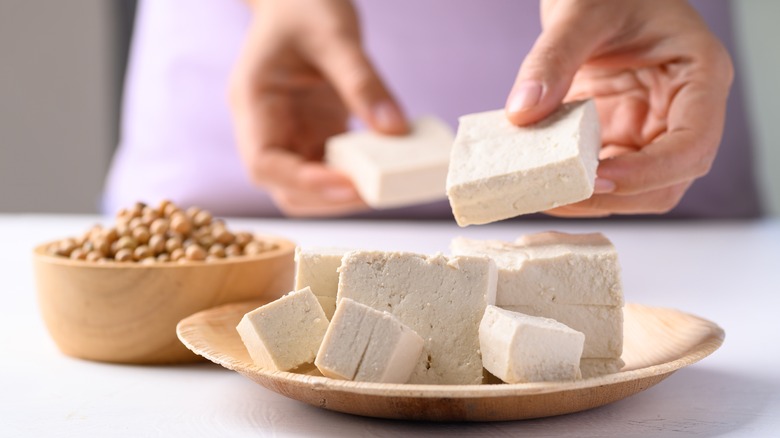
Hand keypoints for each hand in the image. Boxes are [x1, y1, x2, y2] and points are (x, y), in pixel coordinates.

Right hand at [229, 0, 407, 216]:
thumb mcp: (335, 35)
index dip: (303, 183)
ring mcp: (288, 135)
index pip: (263, 163)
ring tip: (384, 184)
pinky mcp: (313, 136)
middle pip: (284, 188)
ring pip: (307, 189)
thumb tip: (395, 131)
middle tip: (376, 191)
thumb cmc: (306, 7)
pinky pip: (331, 170)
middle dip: (327, 198)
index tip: (347, 185)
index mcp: (253, 101)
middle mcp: (265, 127)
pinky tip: (385, 169)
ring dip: (343, 194)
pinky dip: (356, 177)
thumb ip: (363, 82)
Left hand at [505, 0, 732, 216]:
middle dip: (612, 196)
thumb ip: (553, 58)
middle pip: (666, 183)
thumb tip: (522, 113)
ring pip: (632, 191)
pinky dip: (571, 186)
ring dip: (587, 200)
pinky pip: (601, 177)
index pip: (692, 145)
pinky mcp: (618, 138)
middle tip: (555, 195)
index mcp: (700, 77)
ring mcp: (650, 131)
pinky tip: (537, 181)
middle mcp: (681, 113)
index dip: (649, 172)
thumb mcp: (581, 11)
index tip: (598, 177)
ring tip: (538, 193)